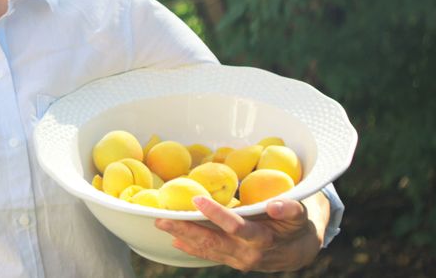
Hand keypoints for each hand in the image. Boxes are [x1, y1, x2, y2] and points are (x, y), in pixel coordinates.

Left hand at [155, 196, 322, 271]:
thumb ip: (289, 209)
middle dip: (186, 230)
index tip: (197, 200)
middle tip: (162, 219)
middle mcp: (248, 253)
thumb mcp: (300, 214)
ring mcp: (238, 260)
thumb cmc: (297, 226)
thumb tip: (276, 205)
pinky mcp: (232, 261)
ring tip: (162, 225)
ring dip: (183, 238)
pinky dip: (193, 248)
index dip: (216, 215)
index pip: (236, 227)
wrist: (300, 251)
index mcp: (263, 239)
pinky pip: (210, 254)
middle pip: (213, 242)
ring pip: (208, 250)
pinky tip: (176, 241)